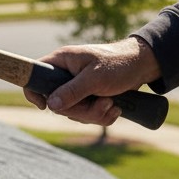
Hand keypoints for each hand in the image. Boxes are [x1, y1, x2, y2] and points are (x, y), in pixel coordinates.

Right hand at [24, 36, 161, 126]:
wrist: (144, 67)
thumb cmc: (119, 64)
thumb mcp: (95, 78)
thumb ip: (72, 91)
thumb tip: (51, 105)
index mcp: (62, 62)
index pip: (36, 76)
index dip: (34, 92)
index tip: (44, 106)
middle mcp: (66, 75)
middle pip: (58, 104)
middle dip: (81, 111)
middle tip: (102, 103)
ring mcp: (77, 88)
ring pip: (74, 113)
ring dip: (95, 114)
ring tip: (112, 103)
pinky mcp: (89, 98)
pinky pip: (86, 116)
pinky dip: (101, 116)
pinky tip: (115, 108)